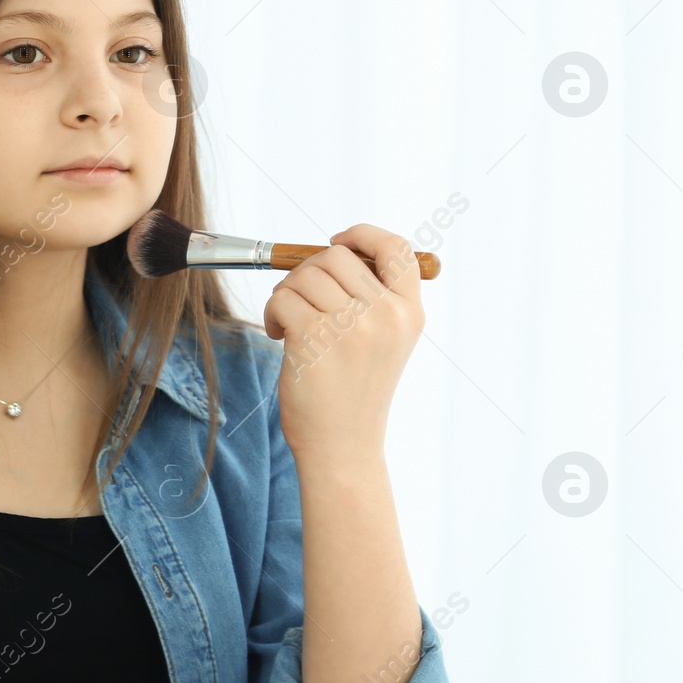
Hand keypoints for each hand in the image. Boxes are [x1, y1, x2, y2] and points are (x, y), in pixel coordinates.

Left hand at [261, 223, 423, 461]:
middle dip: (309, 273)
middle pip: (338, 256)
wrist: (343, 448)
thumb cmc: (354, 394)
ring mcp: (353, 327)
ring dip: (287, 294)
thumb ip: (372, 298)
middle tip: (300, 303)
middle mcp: (387, 315)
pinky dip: (272, 313)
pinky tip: (279, 336)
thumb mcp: (385, 342)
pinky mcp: (315, 338)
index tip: (338, 241)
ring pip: (306, 275)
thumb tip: (334, 250)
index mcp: (409, 313)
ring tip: (289, 325)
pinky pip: (282, 298)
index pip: (397, 248)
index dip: (363, 235)